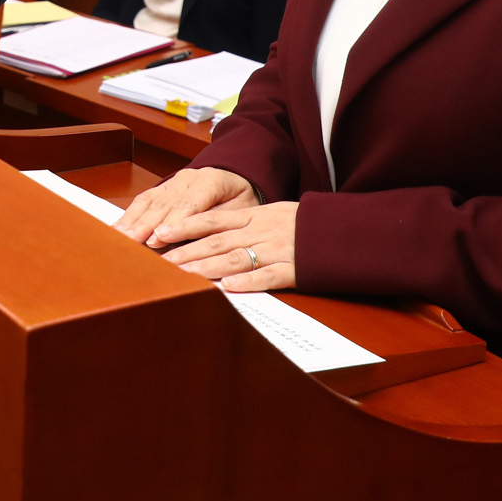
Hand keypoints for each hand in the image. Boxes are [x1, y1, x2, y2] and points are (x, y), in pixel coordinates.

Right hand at [114, 166, 257, 247]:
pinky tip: (119, 228)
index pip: (188, 204)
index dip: (171, 223)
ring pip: (150, 201)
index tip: (157, 239)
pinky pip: (144, 200)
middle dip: (146, 224)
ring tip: (120, 237)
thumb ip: (220, 225)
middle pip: (164, 203)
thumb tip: (200, 248)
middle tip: (132, 242)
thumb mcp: (243, 211)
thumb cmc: (243, 198)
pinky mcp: (163, 187)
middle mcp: (188, 178)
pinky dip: (130, 215)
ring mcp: (173, 180)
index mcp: (211, 181)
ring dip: (133, 220)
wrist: (239, 178)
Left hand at [160, 200, 297, 291]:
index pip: (212, 220)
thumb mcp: (272, 213)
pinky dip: (248, 281)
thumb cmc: (303, 222)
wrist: (342, 228)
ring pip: (236, 258)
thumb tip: (207, 233)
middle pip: (217, 241)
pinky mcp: (294, 269)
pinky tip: (228, 287)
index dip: (184, 226)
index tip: (159, 233)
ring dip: (207, 267)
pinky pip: (268, 276)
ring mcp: (277, 250)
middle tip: (160, 261)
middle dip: (186, 251)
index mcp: (254, 216)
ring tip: (183, 275)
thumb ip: (243, 223)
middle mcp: (261, 231)